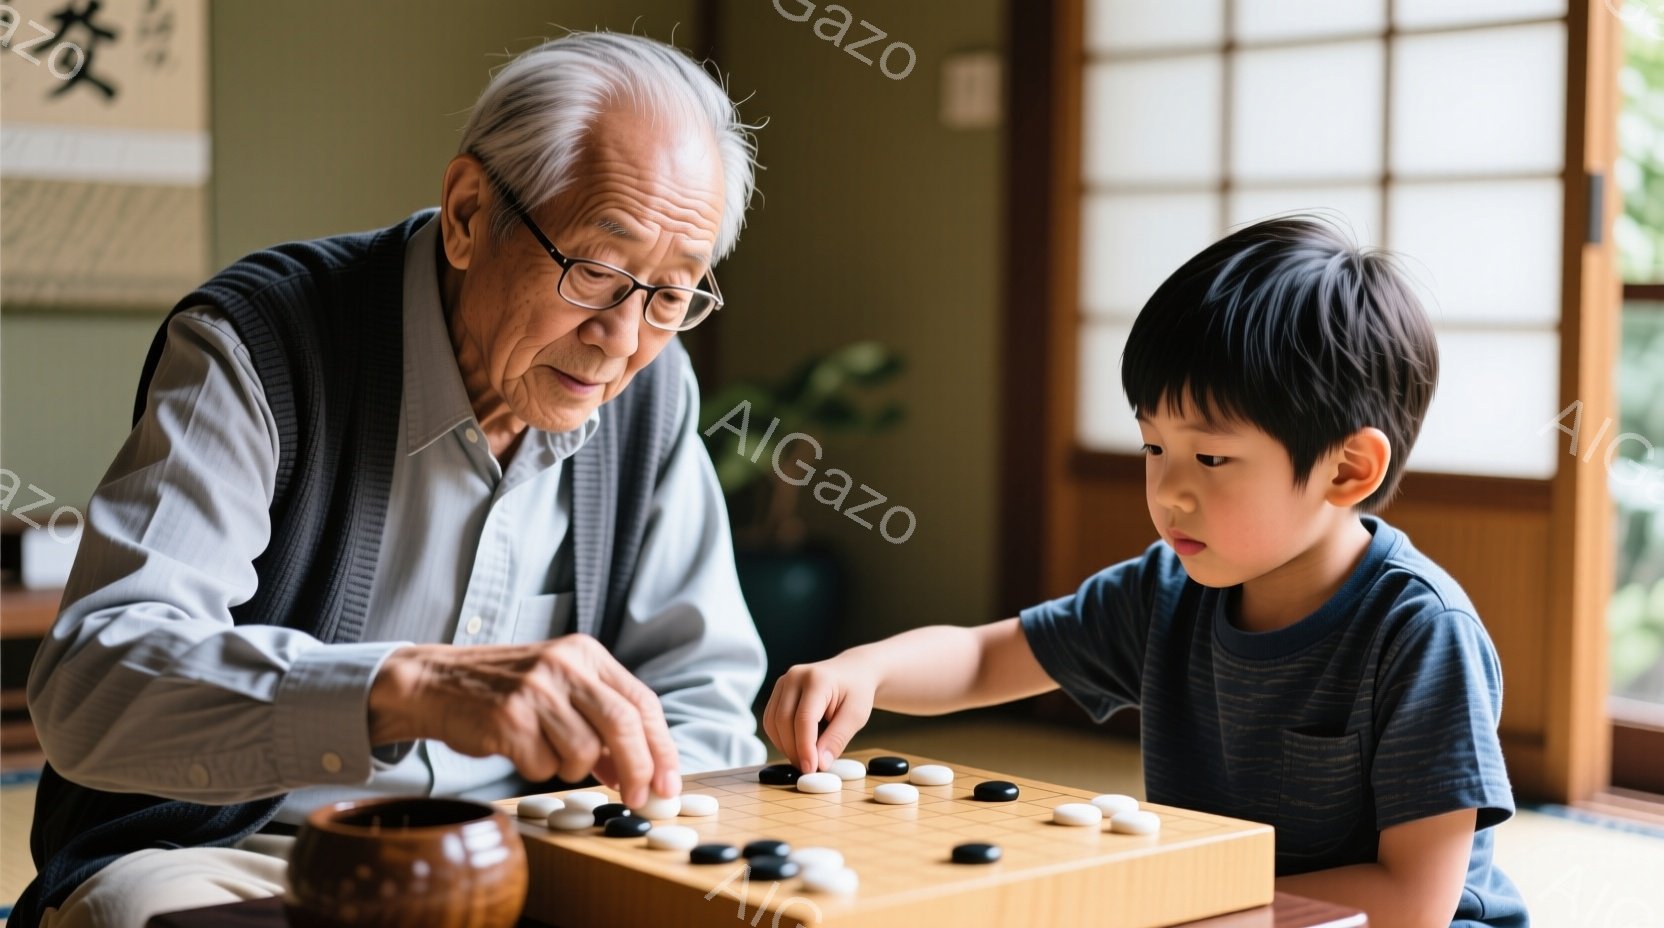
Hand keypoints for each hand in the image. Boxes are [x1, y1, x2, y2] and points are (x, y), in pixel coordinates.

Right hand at [368, 636, 679, 807]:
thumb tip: (642, 774)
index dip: (661, 748)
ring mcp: (535, 690)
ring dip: (572, 768)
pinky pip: (543, 765)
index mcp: (585, 653)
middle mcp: (564, 665)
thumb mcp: (560, 690)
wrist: (436, 684)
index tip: (668, 784)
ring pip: (583, 752)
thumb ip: (601, 724)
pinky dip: (538, 768)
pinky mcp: (507, 717)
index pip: (642, 702)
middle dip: (637, 769)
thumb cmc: (506, 692)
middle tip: (637, 798)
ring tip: (547, 752)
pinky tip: (519, 748)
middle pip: (623, 724)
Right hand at [762, 655, 878, 773]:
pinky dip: (780, 738)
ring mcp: (783, 682)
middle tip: (809, 769)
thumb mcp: (856, 715)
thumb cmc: (857, 691)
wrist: (853, 671)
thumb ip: (837, 739)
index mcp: (817, 679)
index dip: (805, 747)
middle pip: (784, 720)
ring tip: (805, 759)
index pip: (804, 718)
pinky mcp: (778, 692)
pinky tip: (796, 747)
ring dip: (785, 746)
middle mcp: (794, 676)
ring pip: (773, 722)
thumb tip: (820, 763)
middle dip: (793, 750)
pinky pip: (771, 720)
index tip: (811, 768)